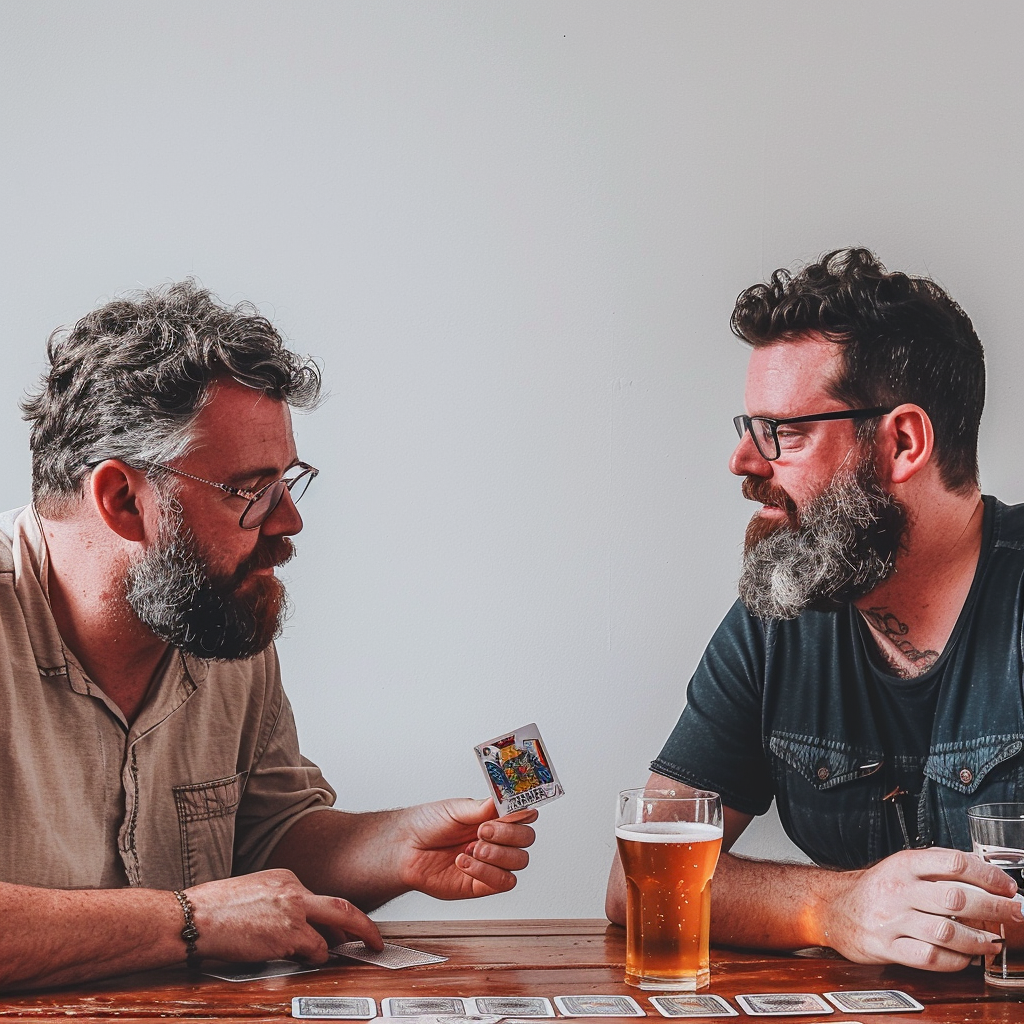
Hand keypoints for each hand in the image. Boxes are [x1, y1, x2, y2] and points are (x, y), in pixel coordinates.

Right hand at [187, 869, 382, 963]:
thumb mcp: (254, 891)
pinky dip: (311, 959)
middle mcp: (294, 891)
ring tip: (322, 957)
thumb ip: (278, 901)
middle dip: (364, 927)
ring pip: (328, 934)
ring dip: (326, 950)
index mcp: (286, 878)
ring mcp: (294, 912)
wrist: (194, 917)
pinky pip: (312, 951)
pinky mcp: (288, 935)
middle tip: (375, 940)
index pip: (319, 899)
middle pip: (342, 908)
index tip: (340, 929)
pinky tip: (299, 960)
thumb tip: (291, 922)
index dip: (331, 918)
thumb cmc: (214, 909)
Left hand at [397, 798, 537, 899]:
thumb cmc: (428, 824)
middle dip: (508, 835)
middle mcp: (497, 841)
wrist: (405, 848)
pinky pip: (502, 882)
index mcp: (494, 818)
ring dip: (497, 854)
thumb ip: (481, 808)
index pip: (524, 816)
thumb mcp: (455, 809)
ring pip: (519, 862)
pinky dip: (485, 871)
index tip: (513, 813)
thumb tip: (504, 801)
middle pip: (526, 840)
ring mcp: (491, 863)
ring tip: (472, 847)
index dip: (523, 815)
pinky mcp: (482, 885)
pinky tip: (464, 862)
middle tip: (483, 830)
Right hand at [821, 848, 1021, 970]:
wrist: (833, 908)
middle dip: (995, 909)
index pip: (953, 862)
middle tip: (1015, 914)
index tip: (1007, 886)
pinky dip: (956, 961)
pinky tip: (965, 957)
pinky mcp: (887, 947)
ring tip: (993, 942)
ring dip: (979, 941)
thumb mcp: (901, 866)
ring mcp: (891, 920)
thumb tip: (985, 877)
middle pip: (956, 900)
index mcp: (903, 864)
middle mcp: (898, 890)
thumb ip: (936, 868)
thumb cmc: (876, 888)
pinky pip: (931, 958)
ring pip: (947, 933)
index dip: (987, 875)